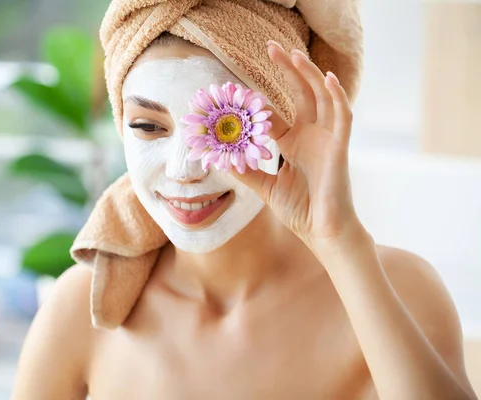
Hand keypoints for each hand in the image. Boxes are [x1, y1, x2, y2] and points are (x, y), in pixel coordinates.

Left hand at [231, 40, 363, 248]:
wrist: (322, 232)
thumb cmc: (300, 210)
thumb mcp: (266, 188)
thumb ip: (247, 171)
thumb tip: (222, 159)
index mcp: (294, 142)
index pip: (275, 112)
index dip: (258, 99)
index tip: (237, 86)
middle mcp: (311, 135)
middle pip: (301, 93)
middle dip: (287, 69)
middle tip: (270, 47)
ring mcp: (327, 139)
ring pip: (322, 97)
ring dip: (309, 74)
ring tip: (293, 54)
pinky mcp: (340, 147)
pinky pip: (342, 116)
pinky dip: (337, 95)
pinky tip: (328, 77)